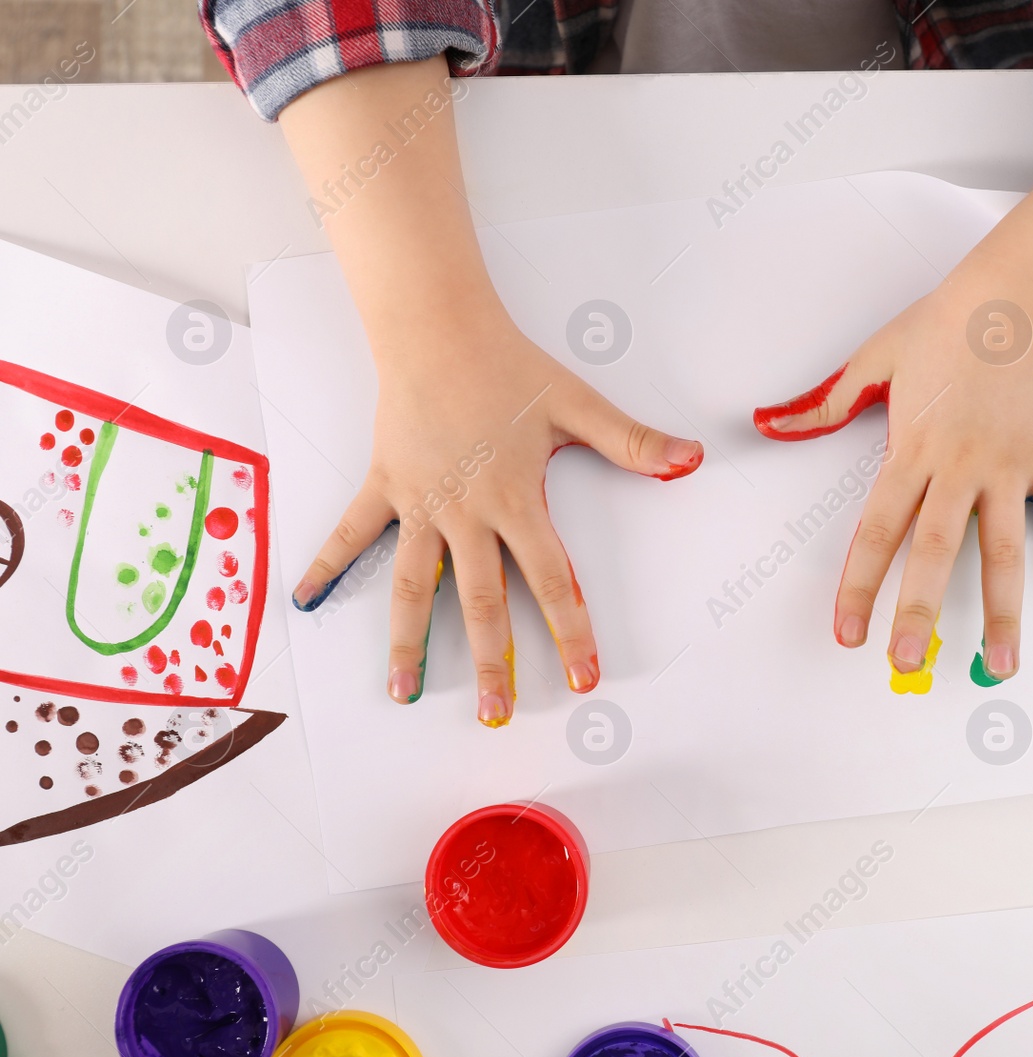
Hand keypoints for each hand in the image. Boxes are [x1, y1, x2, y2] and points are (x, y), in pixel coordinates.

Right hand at [293, 312, 701, 724]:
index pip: (552, 580)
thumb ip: (633, 442)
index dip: (570, 631)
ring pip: (414, 585)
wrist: (438, 329)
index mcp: (516, 501)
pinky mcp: (384, 485)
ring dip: (409, 641)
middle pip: (481, 601)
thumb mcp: (577, 406)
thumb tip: (690, 459)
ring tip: (402, 692)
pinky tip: (305, 600)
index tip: (582, 678)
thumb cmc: (508, 366)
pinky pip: (351, 533)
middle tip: (496, 714)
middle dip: (492, 662)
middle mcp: (466, 514)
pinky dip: (327, 565)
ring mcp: (420, 504)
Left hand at [753, 262, 1032, 684]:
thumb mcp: (873, 359)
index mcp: (912, 449)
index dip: (860, 585)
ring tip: (1000, 665)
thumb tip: (768, 422)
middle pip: (935, 551)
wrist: (1016, 297)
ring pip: (1004, 552)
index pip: (877, 530)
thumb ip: (823, 404)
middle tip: (907, 664)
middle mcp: (960, 468)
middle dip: (919, 611)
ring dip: (1002, 613)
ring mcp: (1009, 468)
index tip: (849, 632)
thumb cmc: (943, 325)